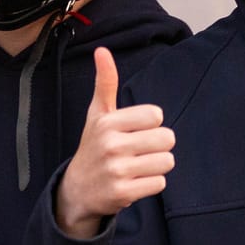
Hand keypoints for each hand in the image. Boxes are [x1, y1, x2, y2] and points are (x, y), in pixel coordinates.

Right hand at [56, 47, 173, 238]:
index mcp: (108, 122)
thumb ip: (105, 83)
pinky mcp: (123, 193)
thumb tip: (102, 50)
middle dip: (158, 146)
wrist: (77, 189)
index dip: (151, 124)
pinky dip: (151, 184)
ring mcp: (117, 170)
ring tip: (138, 167)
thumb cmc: (93, 145)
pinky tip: (134, 182)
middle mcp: (111, 145)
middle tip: (139, 151)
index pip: (156, 115)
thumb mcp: (97, 114)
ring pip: (167, 161)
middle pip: (167, 138)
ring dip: (157, 166)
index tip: (134, 131)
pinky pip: (159, 183)